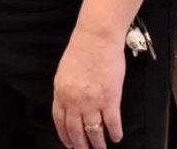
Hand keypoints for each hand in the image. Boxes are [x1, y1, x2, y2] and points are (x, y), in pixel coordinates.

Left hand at [52, 26, 124, 148]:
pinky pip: (112, 123)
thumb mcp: (65, 71)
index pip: (59, 121)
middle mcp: (74, 99)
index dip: (65, 136)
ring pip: (93, 131)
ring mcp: (92, 101)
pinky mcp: (110, 99)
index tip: (69, 145)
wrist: (96, 38)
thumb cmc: (81, 50)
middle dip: (80, 145)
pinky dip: (115, 133)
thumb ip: (66, 89)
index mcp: (60, 91)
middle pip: (75, 130)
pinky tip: (117, 137)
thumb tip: (70, 105)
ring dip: (98, 144)